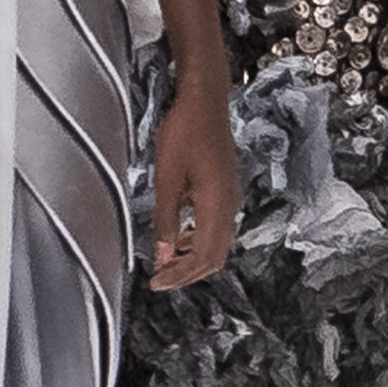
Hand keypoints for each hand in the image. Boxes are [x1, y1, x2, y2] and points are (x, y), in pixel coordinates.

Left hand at [148, 80, 239, 291]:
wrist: (205, 103)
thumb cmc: (184, 133)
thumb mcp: (167, 179)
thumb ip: (166, 220)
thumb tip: (163, 256)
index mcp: (216, 206)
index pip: (203, 257)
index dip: (180, 276)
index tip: (156, 283)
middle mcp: (229, 206)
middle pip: (215, 257)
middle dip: (188, 273)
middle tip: (160, 279)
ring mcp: (230, 198)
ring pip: (217, 244)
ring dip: (193, 258)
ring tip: (166, 261)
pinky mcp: (226, 190)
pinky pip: (217, 227)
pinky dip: (198, 240)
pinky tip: (178, 236)